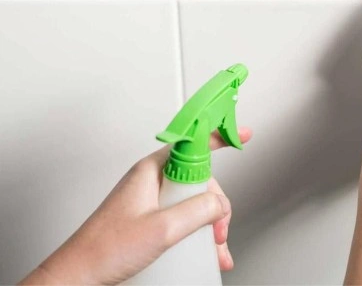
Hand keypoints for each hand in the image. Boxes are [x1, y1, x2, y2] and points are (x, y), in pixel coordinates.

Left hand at [20, 127, 251, 284]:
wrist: (78, 278)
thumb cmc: (102, 251)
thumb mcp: (161, 229)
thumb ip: (197, 211)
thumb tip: (220, 204)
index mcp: (151, 171)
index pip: (191, 144)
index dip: (218, 137)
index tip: (241, 133)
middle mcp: (152, 183)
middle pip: (200, 181)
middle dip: (216, 206)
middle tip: (218, 228)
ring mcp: (152, 203)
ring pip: (194, 204)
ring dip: (210, 226)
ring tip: (214, 249)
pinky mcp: (151, 222)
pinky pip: (183, 221)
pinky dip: (198, 235)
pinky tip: (205, 253)